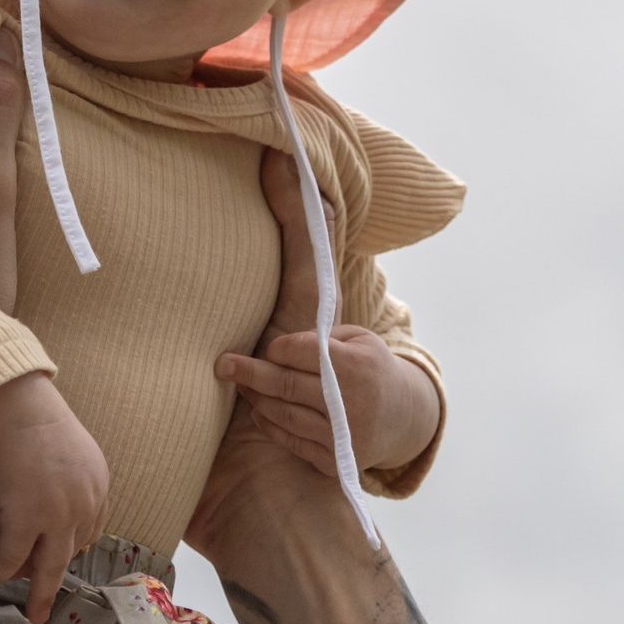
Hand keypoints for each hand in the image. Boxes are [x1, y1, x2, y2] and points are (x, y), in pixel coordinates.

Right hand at [0, 370, 108, 623]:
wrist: (5, 395)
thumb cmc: (20, 413)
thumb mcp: (58, 449)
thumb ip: (58, 480)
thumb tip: (36, 506)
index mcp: (96, 482)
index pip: (88, 530)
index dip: (66, 548)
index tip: (50, 561)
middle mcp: (85, 501)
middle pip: (68, 554)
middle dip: (52, 582)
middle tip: (43, 608)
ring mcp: (58, 512)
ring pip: (46, 567)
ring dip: (33, 591)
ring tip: (27, 612)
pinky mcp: (27, 517)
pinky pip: (10, 559)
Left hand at [214, 150, 441, 477]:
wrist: (401, 417)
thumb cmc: (363, 355)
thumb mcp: (344, 316)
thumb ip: (313, 251)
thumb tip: (282, 164)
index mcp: (354, 359)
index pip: (295, 351)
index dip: (274, 349)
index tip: (263, 344)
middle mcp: (350, 398)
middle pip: (281, 384)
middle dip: (249, 375)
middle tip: (223, 365)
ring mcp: (343, 433)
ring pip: (279, 414)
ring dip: (258, 401)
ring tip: (244, 386)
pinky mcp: (335, 460)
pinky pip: (287, 442)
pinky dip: (273, 428)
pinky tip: (265, 414)